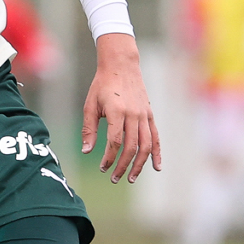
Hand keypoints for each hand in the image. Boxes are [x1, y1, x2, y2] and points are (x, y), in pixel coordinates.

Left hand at [81, 33, 160, 183]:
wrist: (121, 66)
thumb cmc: (102, 86)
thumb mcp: (90, 105)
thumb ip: (89, 129)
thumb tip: (87, 151)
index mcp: (117, 111)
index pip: (115, 141)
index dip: (109, 157)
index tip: (102, 167)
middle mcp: (133, 114)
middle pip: (131, 147)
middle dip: (123, 165)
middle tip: (114, 178)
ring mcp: (144, 115)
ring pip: (146, 145)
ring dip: (139, 164)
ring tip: (131, 178)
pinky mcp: (150, 115)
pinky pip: (156, 137)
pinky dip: (157, 153)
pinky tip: (156, 167)